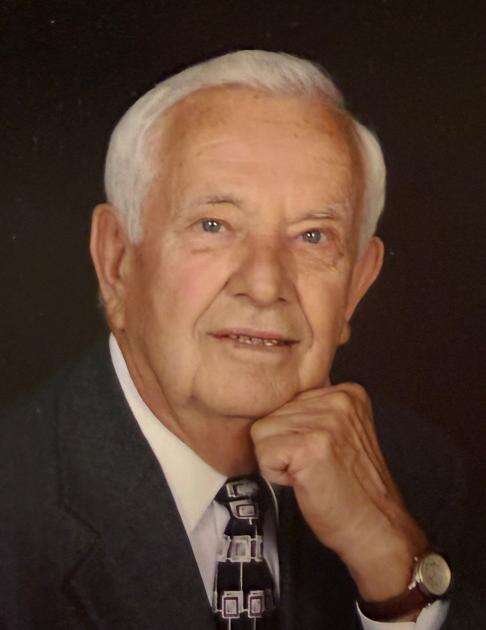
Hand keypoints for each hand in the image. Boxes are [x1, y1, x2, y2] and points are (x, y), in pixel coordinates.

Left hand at [251, 383, 428, 603]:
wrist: (376, 528)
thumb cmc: (353, 489)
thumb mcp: (341, 432)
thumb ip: (314, 411)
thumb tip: (272, 402)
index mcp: (348, 393)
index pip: (288, 400)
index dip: (294, 433)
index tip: (320, 453)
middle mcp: (339, 401)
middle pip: (272, 413)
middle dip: (284, 444)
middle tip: (314, 467)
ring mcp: (326, 422)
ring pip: (262, 431)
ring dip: (278, 459)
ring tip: (310, 473)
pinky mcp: (310, 446)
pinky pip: (263, 452)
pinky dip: (275, 474)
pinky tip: (303, 481)